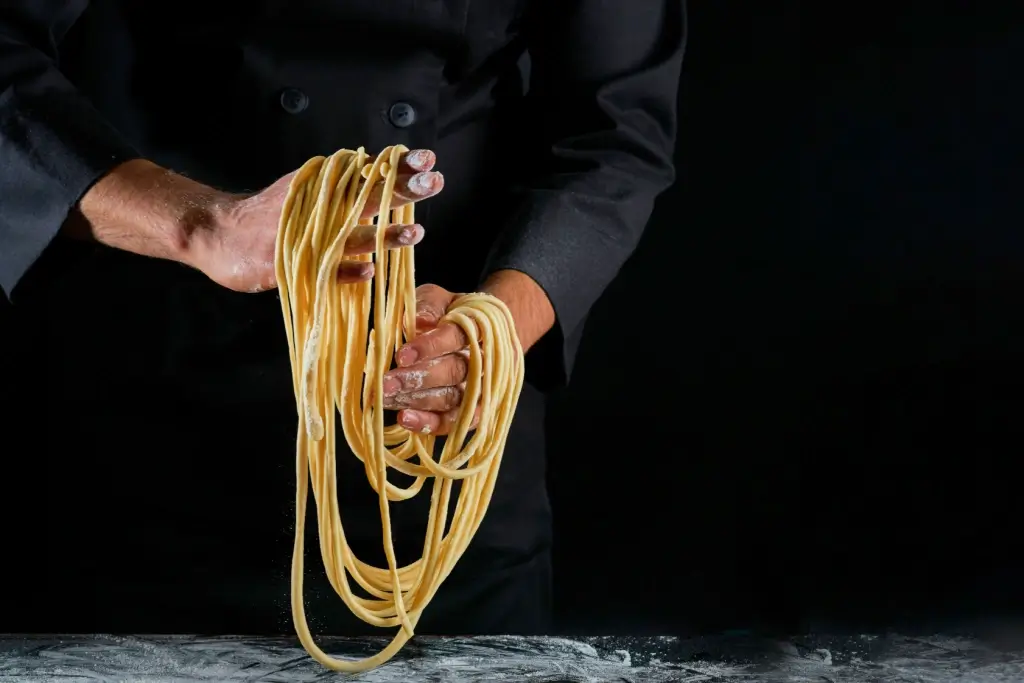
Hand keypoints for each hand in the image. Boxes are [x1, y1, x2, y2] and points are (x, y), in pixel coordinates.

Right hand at [190, 149, 443, 292]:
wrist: (220, 233)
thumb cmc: (271, 217)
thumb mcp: (308, 193)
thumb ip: (342, 188)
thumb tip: (388, 178)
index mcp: (324, 187)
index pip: (368, 172)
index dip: (399, 166)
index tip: (429, 159)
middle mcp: (319, 206)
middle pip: (367, 195)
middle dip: (402, 189)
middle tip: (433, 182)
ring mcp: (308, 236)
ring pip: (353, 235)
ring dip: (383, 235)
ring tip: (414, 234)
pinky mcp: (295, 264)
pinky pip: (327, 270)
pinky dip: (348, 271)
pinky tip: (369, 270)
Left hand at [381, 284, 479, 435]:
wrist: (477, 331)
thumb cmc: (448, 313)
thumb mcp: (437, 298)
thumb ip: (428, 306)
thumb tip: (418, 320)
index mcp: (477, 327)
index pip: (456, 337)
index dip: (430, 347)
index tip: (401, 355)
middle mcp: (483, 360)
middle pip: (455, 372)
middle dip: (417, 379)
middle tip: (385, 383)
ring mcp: (480, 387)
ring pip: (453, 398)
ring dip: (418, 401)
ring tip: (387, 399)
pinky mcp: (472, 410)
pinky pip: (455, 421)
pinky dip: (430, 423)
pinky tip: (405, 419)